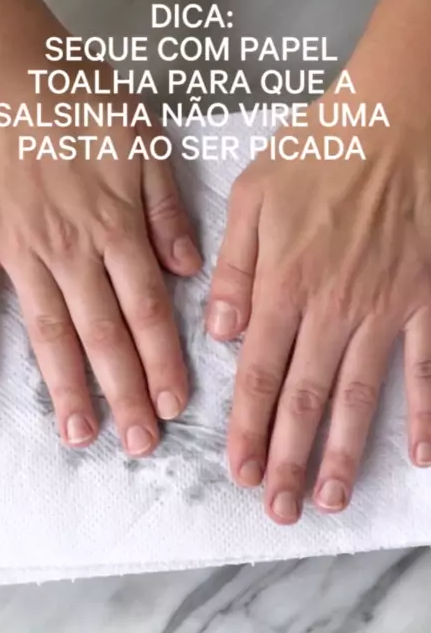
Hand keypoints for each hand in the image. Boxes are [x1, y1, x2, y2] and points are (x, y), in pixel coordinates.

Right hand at [0, 18, 200, 455]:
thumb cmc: (72, 95)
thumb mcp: (141, 136)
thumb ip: (166, 205)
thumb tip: (189, 266)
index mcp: (116, 225)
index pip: (149, 310)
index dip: (164, 361)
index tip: (176, 407)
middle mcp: (71, 250)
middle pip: (105, 334)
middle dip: (125, 392)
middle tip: (138, 444)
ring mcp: (17, 251)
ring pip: (49, 332)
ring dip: (65, 387)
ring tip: (80, 434)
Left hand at [207, 67, 430, 523]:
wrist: (397, 123)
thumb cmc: (321, 153)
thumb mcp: (254, 196)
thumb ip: (235, 268)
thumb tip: (222, 331)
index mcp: (284, 285)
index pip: (260, 374)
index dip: (250, 428)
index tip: (242, 473)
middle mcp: (332, 309)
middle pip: (305, 398)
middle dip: (290, 459)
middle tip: (280, 509)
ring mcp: (384, 310)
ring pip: (358, 395)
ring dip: (343, 452)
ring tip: (330, 499)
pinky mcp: (424, 301)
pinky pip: (425, 366)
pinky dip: (424, 412)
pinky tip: (419, 454)